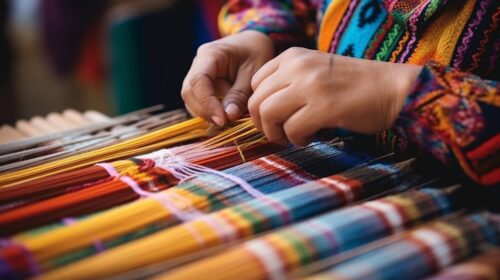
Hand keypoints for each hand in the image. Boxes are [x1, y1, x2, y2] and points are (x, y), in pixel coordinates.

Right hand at [181, 30, 273, 125]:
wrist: (253, 43)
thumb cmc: (256, 53)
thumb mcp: (254, 73)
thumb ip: (240, 94)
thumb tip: (228, 116)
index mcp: (210, 54)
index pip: (198, 81)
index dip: (207, 103)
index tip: (222, 120)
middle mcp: (197, 63)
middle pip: (189, 93)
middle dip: (206, 111)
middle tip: (227, 123)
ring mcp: (196, 74)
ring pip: (191, 100)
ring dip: (207, 113)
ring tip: (229, 117)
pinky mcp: (200, 84)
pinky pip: (198, 102)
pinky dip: (209, 111)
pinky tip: (226, 114)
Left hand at [249, 47, 422, 145]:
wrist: (392, 88)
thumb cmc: (354, 84)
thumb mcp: (316, 70)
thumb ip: (290, 82)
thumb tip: (263, 112)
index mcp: (293, 56)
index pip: (256, 83)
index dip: (260, 106)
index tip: (274, 119)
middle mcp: (298, 66)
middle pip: (256, 101)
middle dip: (263, 124)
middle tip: (279, 134)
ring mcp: (310, 85)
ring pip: (268, 115)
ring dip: (277, 133)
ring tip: (294, 137)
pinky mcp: (324, 106)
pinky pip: (292, 129)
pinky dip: (297, 140)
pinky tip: (312, 137)